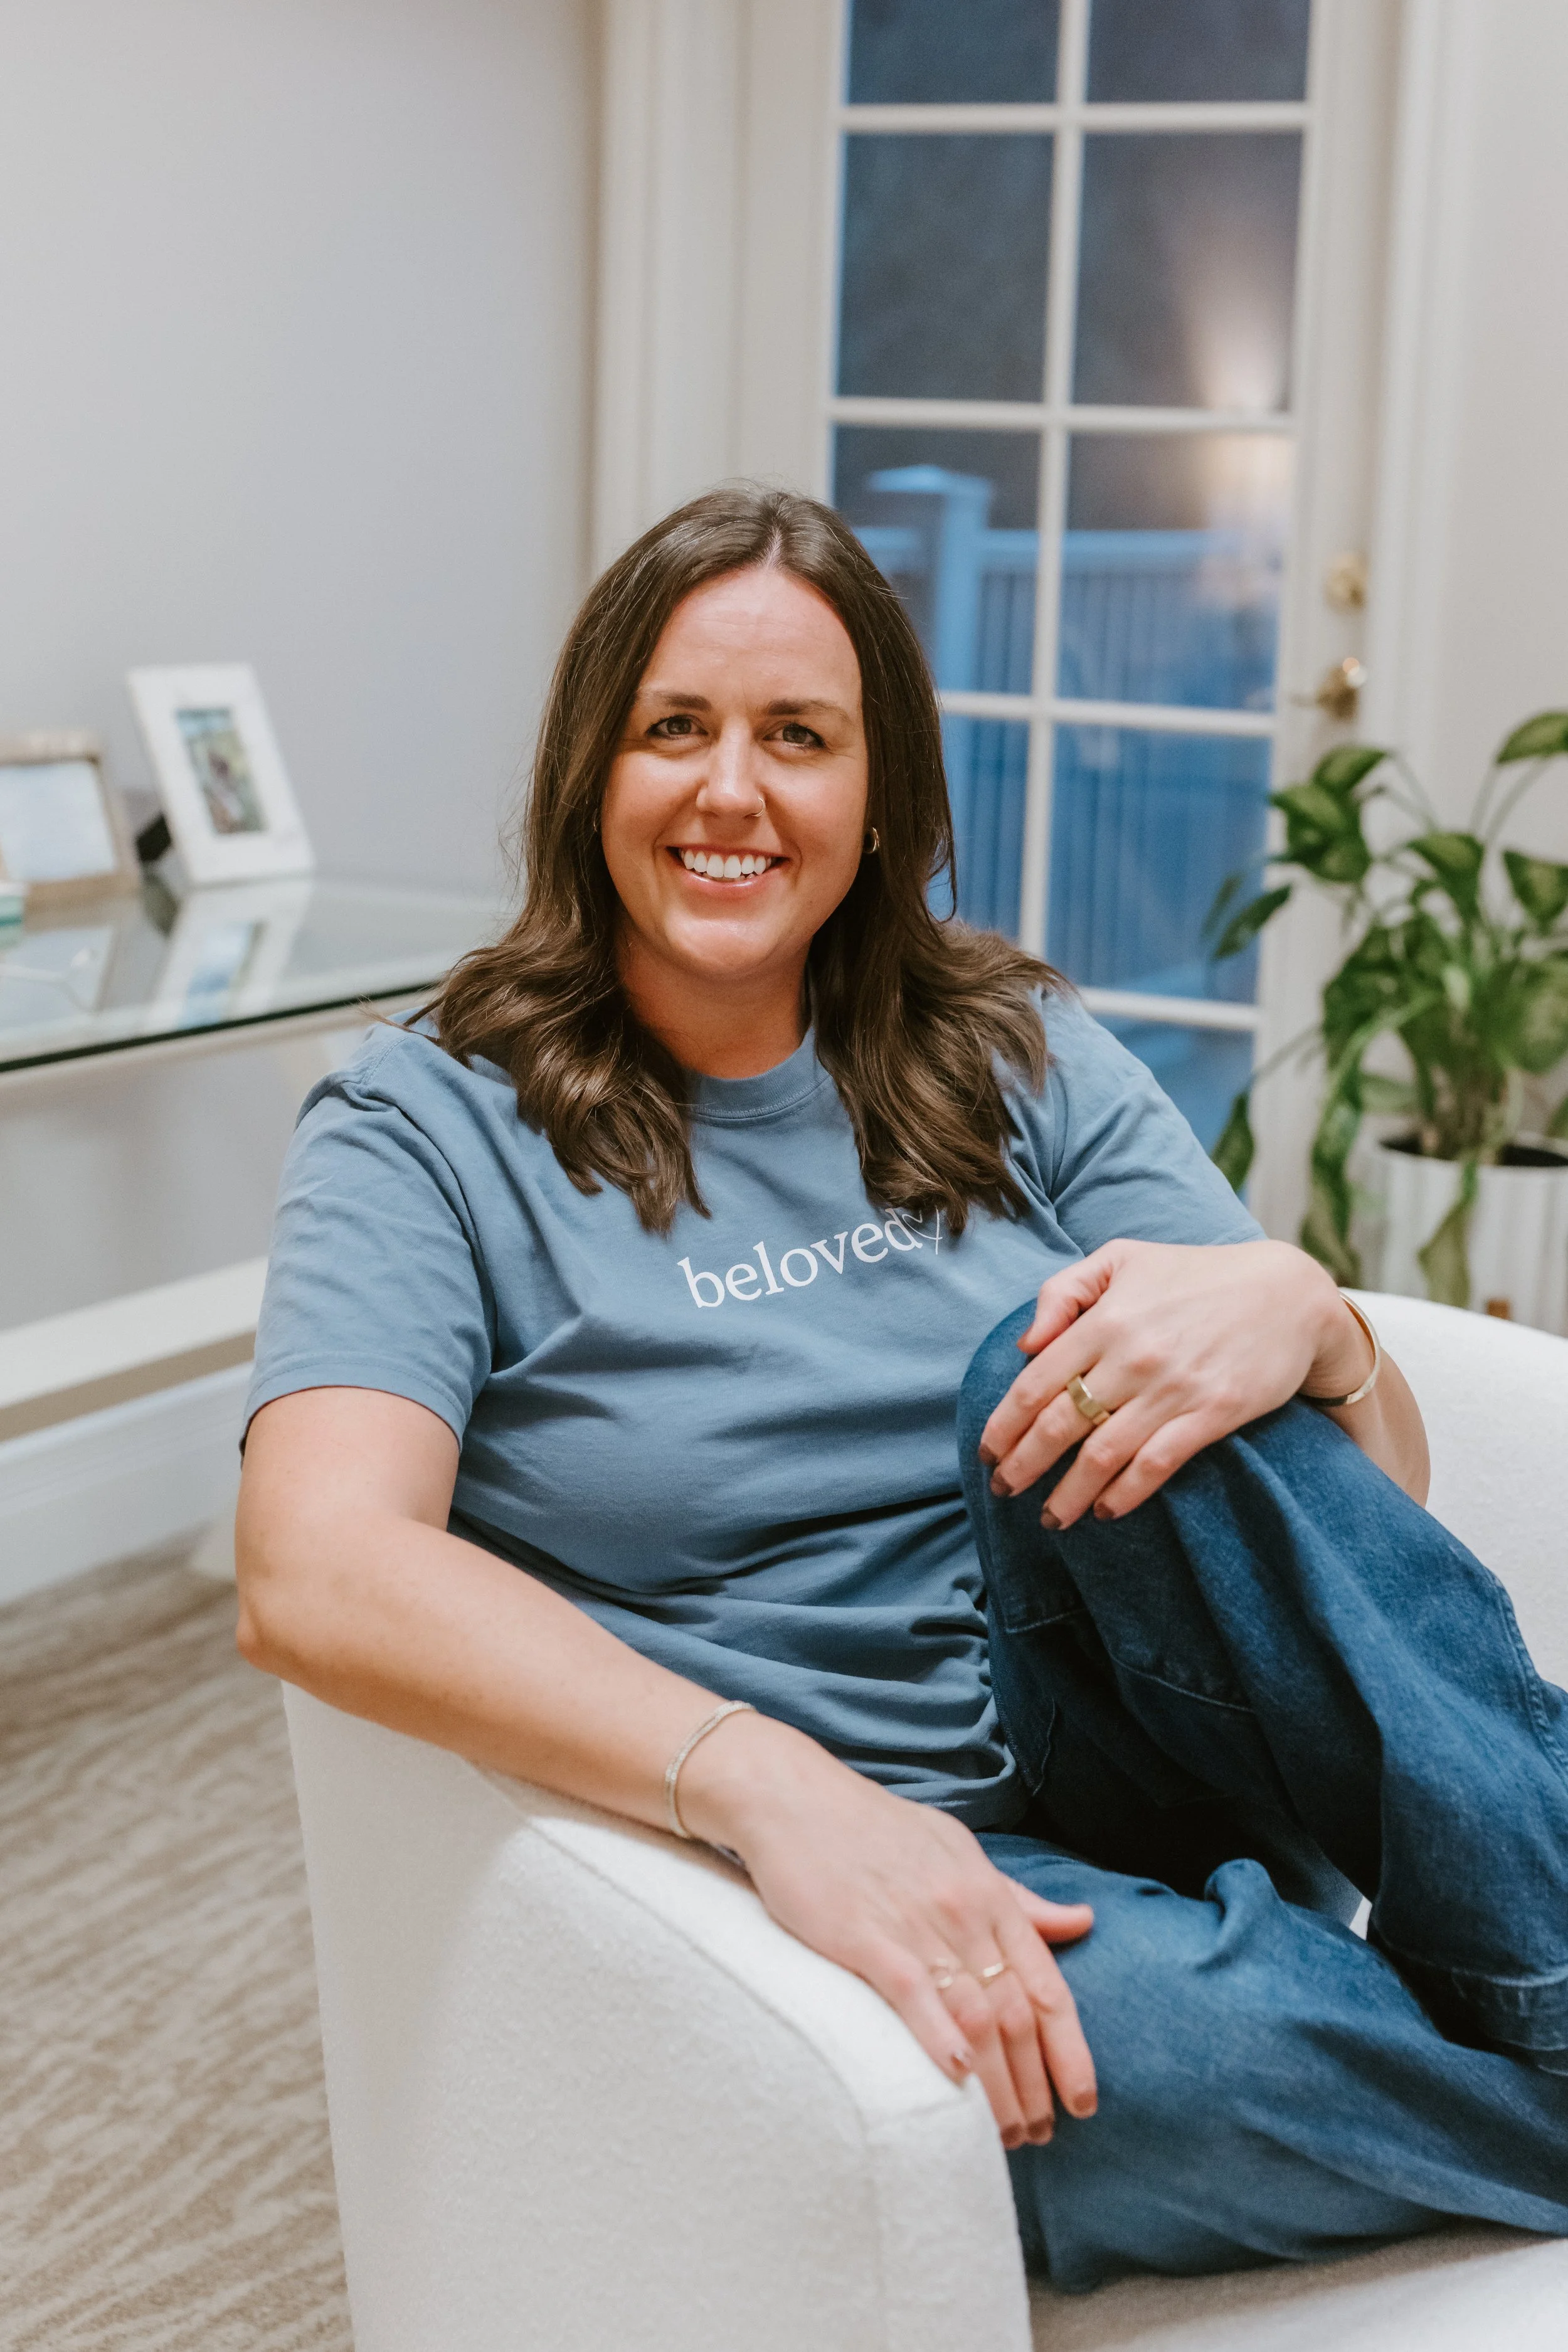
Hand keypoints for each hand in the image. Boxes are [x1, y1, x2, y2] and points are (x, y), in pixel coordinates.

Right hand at [679, 1713, 1097, 2147]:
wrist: (794, 1798)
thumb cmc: (876, 1828)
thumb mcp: (958, 1851)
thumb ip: (1017, 1898)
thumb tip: (1081, 1922)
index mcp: (988, 1893)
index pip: (1046, 1984)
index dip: (1069, 2049)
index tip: (1083, 2102)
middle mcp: (962, 1910)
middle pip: (1015, 2013)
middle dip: (1034, 2084)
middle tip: (1039, 2136)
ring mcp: (915, 1923)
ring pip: (974, 2015)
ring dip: (995, 2084)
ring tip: (1003, 2135)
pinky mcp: (865, 1936)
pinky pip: (913, 1993)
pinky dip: (938, 2035)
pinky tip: (955, 2077)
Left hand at [979, 1237, 1359, 1528]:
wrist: (1288, 1293)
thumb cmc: (1196, 1274)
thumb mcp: (1123, 1258)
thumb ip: (1064, 1291)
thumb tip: (1025, 1344)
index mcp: (1106, 1317)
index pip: (1036, 1382)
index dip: (1003, 1425)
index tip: (987, 1453)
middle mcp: (1132, 1356)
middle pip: (1060, 1425)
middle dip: (1023, 1466)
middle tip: (1003, 1491)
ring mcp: (1173, 1388)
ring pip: (1102, 1455)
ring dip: (1068, 1494)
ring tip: (1049, 1518)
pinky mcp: (1212, 1414)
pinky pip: (1155, 1465)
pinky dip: (1125, 1494)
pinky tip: (1105, 1511)